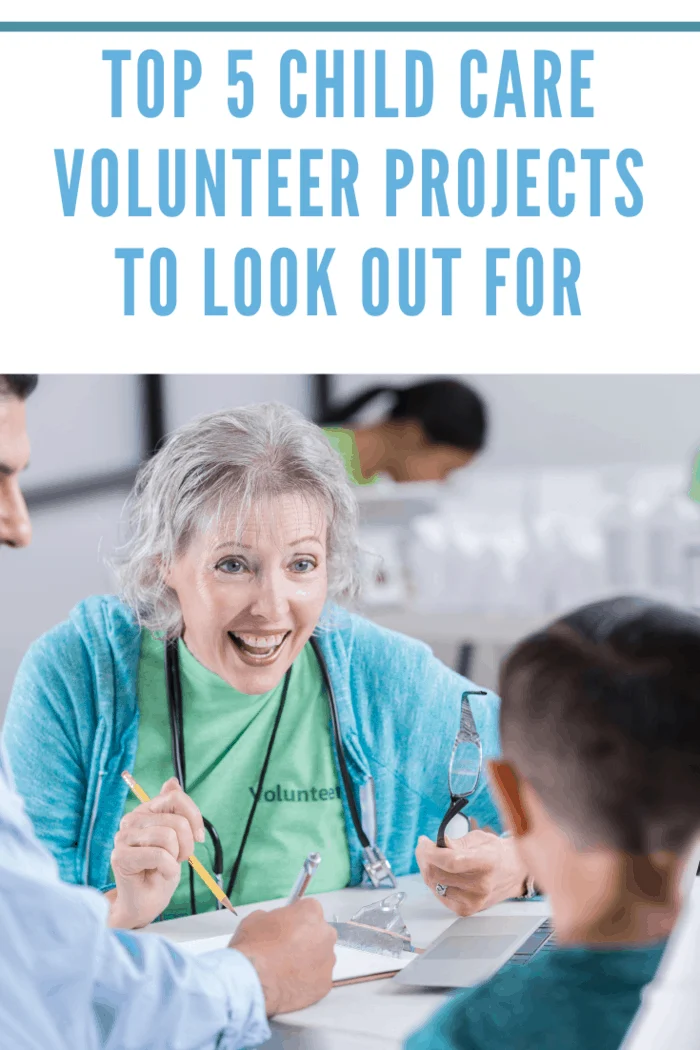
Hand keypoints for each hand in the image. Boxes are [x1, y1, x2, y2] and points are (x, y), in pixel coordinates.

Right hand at [108, 777, 204, 928]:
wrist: (145, 903)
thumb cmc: (161, 870)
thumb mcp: (177, 838)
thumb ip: (174, 810)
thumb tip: (172, 782)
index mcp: (146, 811)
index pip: (175, 797)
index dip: (194, 816)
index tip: (198, 837)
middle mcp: (132, 820)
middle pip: (176, 820)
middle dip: (188, 844)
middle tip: (179, 858)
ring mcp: (123, 837)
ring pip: (168, 837)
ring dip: (176, 857)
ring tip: (167, 865)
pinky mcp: (120, 857)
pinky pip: (160, 855)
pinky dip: (169, 869)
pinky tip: (160, 874)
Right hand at [230, 899, 336, 1015]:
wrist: (253, 982)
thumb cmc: (253, 946)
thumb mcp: (256, 918)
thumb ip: (274, 918)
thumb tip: (277, 926)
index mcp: (311, 912)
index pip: (308, 910)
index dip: (296, 920)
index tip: (286, 929)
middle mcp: (326, 934)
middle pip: (319, 934)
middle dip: (306, 940)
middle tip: (287, 951)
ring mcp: (328, 961)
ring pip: (321, 958)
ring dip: (308, 962)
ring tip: (287, 972)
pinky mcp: (324, 985)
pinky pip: (317, 980)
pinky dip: (307, 982)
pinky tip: (290, 985)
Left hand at [416, 824, 527, 915]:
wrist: (512, 873)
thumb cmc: (495, 853)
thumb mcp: (479, 839)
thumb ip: (457, 843)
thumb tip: (438, 844)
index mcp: (487, 863)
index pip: (451, 861)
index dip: (431, 852)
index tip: (423, 842)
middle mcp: (481, 886)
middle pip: (438, 874)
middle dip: (425, 858)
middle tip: (424, 847)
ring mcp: (473, 901)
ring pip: (435, 885)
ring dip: (427, 869)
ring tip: (432, 858)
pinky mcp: (466, 911)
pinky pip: (439, 895)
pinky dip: (434, 882)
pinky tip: (439, 872)